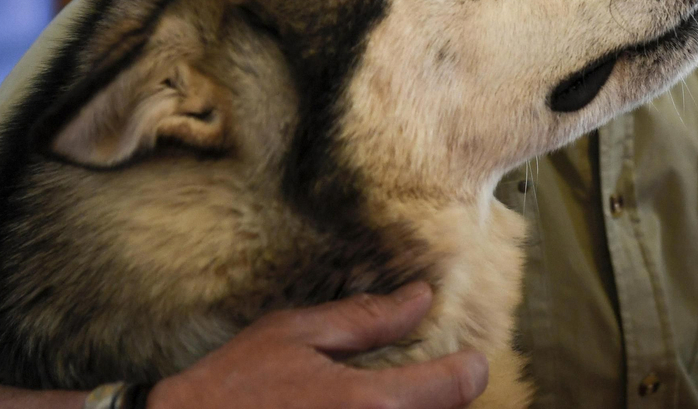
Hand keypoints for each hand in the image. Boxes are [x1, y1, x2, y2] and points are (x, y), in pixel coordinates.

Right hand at [148, 282, 487, 408]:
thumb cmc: (230, 390)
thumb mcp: (295, 336)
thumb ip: (365, 320)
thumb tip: (419, 299)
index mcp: (370, 404)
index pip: (459, 387)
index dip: (468, 367)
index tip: (465, 358)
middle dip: (435, 395)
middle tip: (413, 378)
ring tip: (365, 400)